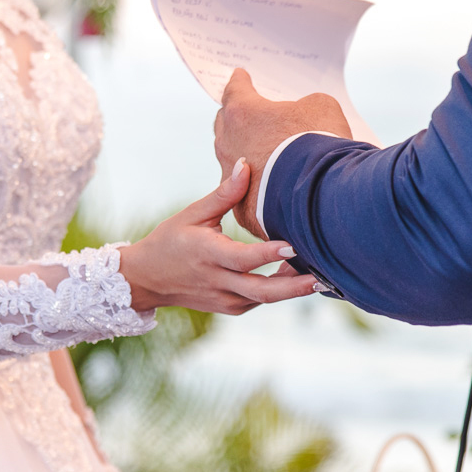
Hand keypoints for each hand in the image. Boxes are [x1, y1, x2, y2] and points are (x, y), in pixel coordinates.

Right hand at [118, 160, 319, 313]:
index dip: (269, 254)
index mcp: (208, 255)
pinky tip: (298, 276)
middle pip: (262, 290)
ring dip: (292, 288)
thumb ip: (223, 194)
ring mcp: (225, 299)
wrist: (148, 279)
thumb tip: (246, 164)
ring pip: (265, 298)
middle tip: (323, 278)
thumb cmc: (171, 240)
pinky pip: (260, 300)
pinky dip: (279, 290)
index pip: (244, 259)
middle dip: (294, 286)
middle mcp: (218, 282)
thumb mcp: (192, 214)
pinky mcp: (230, 307)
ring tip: (319, 275)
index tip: (294, 246)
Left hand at [213, 69, 351, 238]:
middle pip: (225, 126)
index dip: (240, 82)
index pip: (235, 90)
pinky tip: (270, 186)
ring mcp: (233, 181)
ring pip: (232, 162)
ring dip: (244, 154)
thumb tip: (302, 120)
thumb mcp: (322, 108)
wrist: (320, 197)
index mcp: (242, 113)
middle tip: (246, 115)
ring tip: (260, 153)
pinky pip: (245, 194)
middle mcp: (229, 145)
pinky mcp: (244, 211)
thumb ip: (306, 106)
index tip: (240, 76)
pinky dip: (257, 187)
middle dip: (236, 119)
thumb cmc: (320, 144)